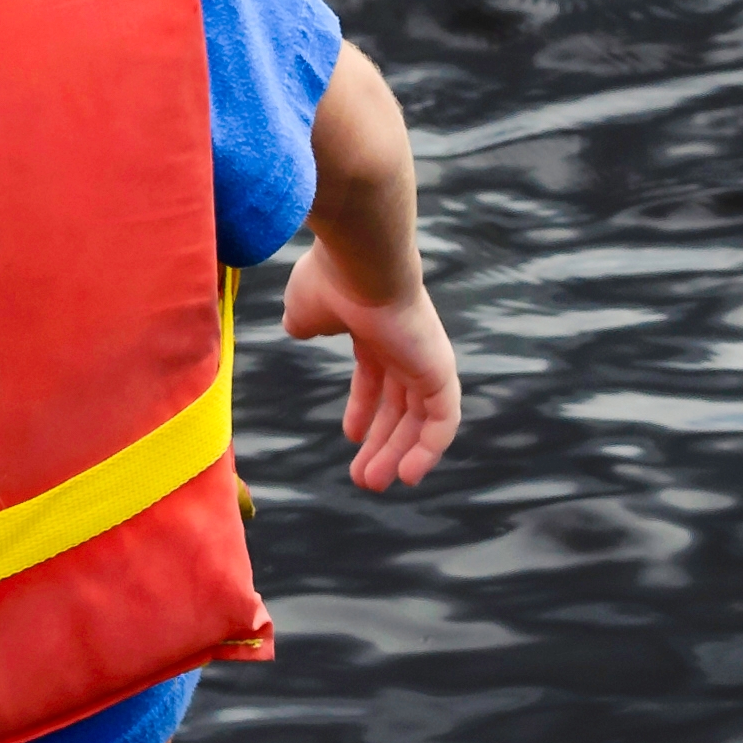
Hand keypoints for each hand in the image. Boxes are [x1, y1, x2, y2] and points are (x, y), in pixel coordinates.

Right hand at [279, 242, 460, 491]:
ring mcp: (425, 356)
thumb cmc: (330, 277)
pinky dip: (429, 448)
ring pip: (420, 417)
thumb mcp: (305, 307)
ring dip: (398, 453)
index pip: (377, 375)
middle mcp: (405, 343)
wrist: (359, 258)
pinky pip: (443, 419)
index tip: (351, 437)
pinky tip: (408, 474)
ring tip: (374, 484)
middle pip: (400, 403)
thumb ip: (305, 321)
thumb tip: (298, 327)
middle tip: (364, 478)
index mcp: (375, 328)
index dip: (365, 408)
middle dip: (382, 442)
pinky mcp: (440, 369)